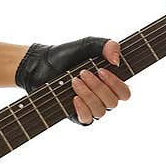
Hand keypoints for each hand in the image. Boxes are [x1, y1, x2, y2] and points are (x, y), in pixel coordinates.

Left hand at [15, 37, 130, 124]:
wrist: (41, 65)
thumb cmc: (65, 55)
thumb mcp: (87, 45)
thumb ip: (106, 45)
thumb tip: (117, 61)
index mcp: (109, 83)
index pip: (124, 93)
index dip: (117, 84)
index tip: (102, 71)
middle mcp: (101, 97)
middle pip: (113, 102)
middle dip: (99, 87)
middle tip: (82, 73)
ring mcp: (89, 107)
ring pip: (100, 111)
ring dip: (88, 95)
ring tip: (74, 81)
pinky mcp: (75, 115)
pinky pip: (87, 120)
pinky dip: (82, 109)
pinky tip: (74, 98)